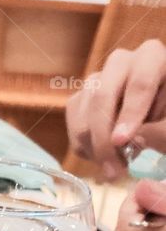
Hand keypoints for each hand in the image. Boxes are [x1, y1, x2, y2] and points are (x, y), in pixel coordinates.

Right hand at [66, 40, 165, 178]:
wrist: (156, 122)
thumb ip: (160, 133)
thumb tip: (133, 139)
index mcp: (151, 59)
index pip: (139, 83)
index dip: (130, 113)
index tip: (121, 142)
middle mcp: (121, 62)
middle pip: (102, 95)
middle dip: (104, 138)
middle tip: (113, 171)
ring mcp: (97, 79)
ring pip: (83, 112)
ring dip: (94, 148)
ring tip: (114, 169)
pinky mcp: (82, 98)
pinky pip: (74, 124)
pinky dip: (84, 147)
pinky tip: (102, 158)